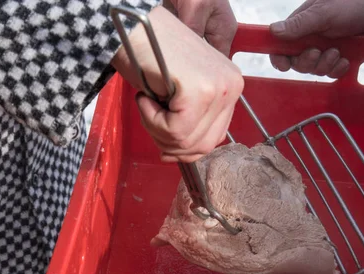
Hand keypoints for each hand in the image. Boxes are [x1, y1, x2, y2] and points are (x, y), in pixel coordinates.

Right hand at [112, 6, 243, 162]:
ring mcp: (220, 88)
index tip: (162, 136)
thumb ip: (188, 124)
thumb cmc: (148, 54)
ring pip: (186, 141)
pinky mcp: (201, 90)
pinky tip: (146, 97)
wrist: (131, 26)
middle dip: (169, 143)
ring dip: (156, 129)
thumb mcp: (177, 95)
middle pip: (202, 146)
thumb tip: (179, 157)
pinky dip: (151, 120)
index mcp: (230, 88)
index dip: (183, 147)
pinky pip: (174, 130)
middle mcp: (232, 87)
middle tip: (150, 115)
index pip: (213, 140)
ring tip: (147, 102)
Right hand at [269, 0, 363, 78]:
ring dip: (325, 64)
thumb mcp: (323, 13)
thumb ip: (299, 24)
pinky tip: (345, 59)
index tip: (285, 65)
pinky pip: (330, 73)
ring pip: (314, 70)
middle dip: (308, 62)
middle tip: (318, 52)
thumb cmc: (350, 4)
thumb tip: (274, 30)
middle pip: (296, 63)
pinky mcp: (335, 59)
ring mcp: (322, 50)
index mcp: (299, 27)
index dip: (279, 59)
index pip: (280, 47)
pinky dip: (337, 69)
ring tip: (337, 51)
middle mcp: (308, 40)